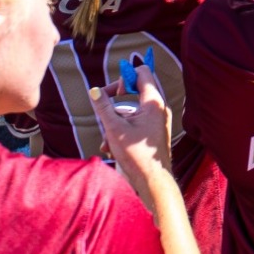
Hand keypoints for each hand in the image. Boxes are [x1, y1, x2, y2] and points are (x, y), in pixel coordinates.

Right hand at [88, 63, 173, 217]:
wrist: (152, 181)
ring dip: (116, 123)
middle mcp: (159, 108)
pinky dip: (123, 132)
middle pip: (136, 90)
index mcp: (154, 102)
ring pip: (133, 111)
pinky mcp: (154, 133)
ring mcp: (158, 121)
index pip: (142, 72)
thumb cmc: (136, 155)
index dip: (124, 77)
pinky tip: (111, 149)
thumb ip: (103, 107)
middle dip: (117, 102)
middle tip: (106, 110)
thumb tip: (94, 91)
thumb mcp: (114, 128)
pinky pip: (137, 124)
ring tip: (106, 141)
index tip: (112, 91)